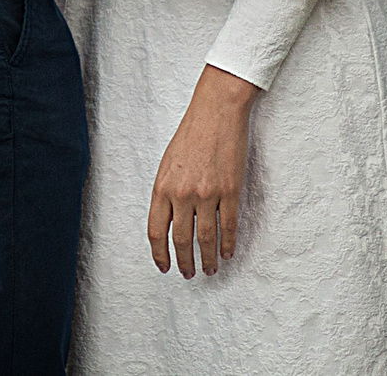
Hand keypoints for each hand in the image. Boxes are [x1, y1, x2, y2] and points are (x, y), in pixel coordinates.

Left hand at [151, 65, 256, 277]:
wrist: (215, 113)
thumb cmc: (190, 135)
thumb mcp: (167, 164)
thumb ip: (166, 193)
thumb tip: (168, 222)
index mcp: (162, 186)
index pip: (156, 231)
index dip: (159, 253)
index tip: (164, 267)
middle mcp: (182, 193)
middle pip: (181, 239)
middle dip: (184, 262)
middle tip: (188, 274)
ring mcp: (207, 193)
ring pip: (206, 237)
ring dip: (207, 258)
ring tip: (210, 270)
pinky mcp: (230, 190)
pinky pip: (228, 225)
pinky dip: (228, 243)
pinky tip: (227, 253)